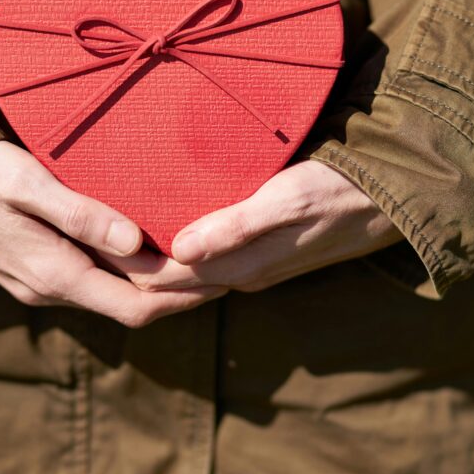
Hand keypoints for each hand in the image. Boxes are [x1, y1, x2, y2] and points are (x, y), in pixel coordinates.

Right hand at [0, 141, 225, 325]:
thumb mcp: (27, 184)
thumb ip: (81, 214)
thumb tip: (137, 243)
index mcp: (55, 274)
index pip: (137, 307)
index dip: (185, 298)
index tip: (224, 276)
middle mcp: (52, 291)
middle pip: (132, 307)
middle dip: (181, 293)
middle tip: (227, 266)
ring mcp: (42, 285)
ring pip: (114, 297)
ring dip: (157, 285)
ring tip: (199, 257)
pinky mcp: (36, 271)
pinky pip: (96, 283)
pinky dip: (129, 274)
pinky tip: (148, 250)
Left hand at [104, 160, 404, 292]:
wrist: (391, 200)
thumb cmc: (339, 193)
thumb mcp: (287, 202)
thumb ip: (235, 228)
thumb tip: (180, 252)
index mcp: (238, 268)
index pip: (161, 279)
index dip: (122, 263)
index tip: (85, 238)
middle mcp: (239, 275)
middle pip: (165, 280)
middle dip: (125, 264)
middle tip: (82, 234)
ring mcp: (250, 267)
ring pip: (184, 272)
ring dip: (148, 258)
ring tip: (108, 231)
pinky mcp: (260, 252)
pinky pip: (205, 257)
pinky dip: (176, 248)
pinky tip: (161, 225)